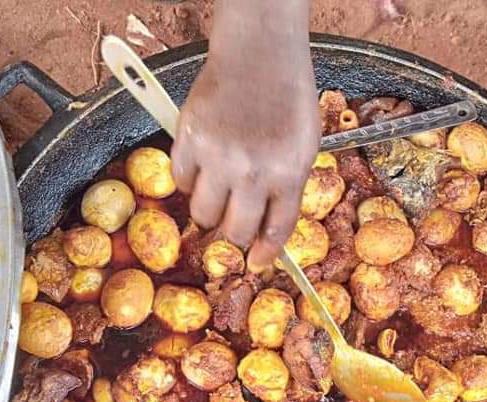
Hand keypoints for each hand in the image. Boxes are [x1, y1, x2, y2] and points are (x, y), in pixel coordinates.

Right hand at [171, 0, 318, 271]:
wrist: (259, 53)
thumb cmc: (288, 97)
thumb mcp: (306, 145)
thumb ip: (289, 187)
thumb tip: (269, 231)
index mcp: (289, 173)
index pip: (275, 230)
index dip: (265, 253)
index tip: (257, 263)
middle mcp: (253, 171)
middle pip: (236, 231)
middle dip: (235, 233)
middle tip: (233, 223)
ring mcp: (218, 156)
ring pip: (203, 214)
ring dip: (209, 211)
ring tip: (217, 193)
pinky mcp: (189, 139)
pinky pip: (181, 181)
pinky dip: (189, 180)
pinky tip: (202, 165)